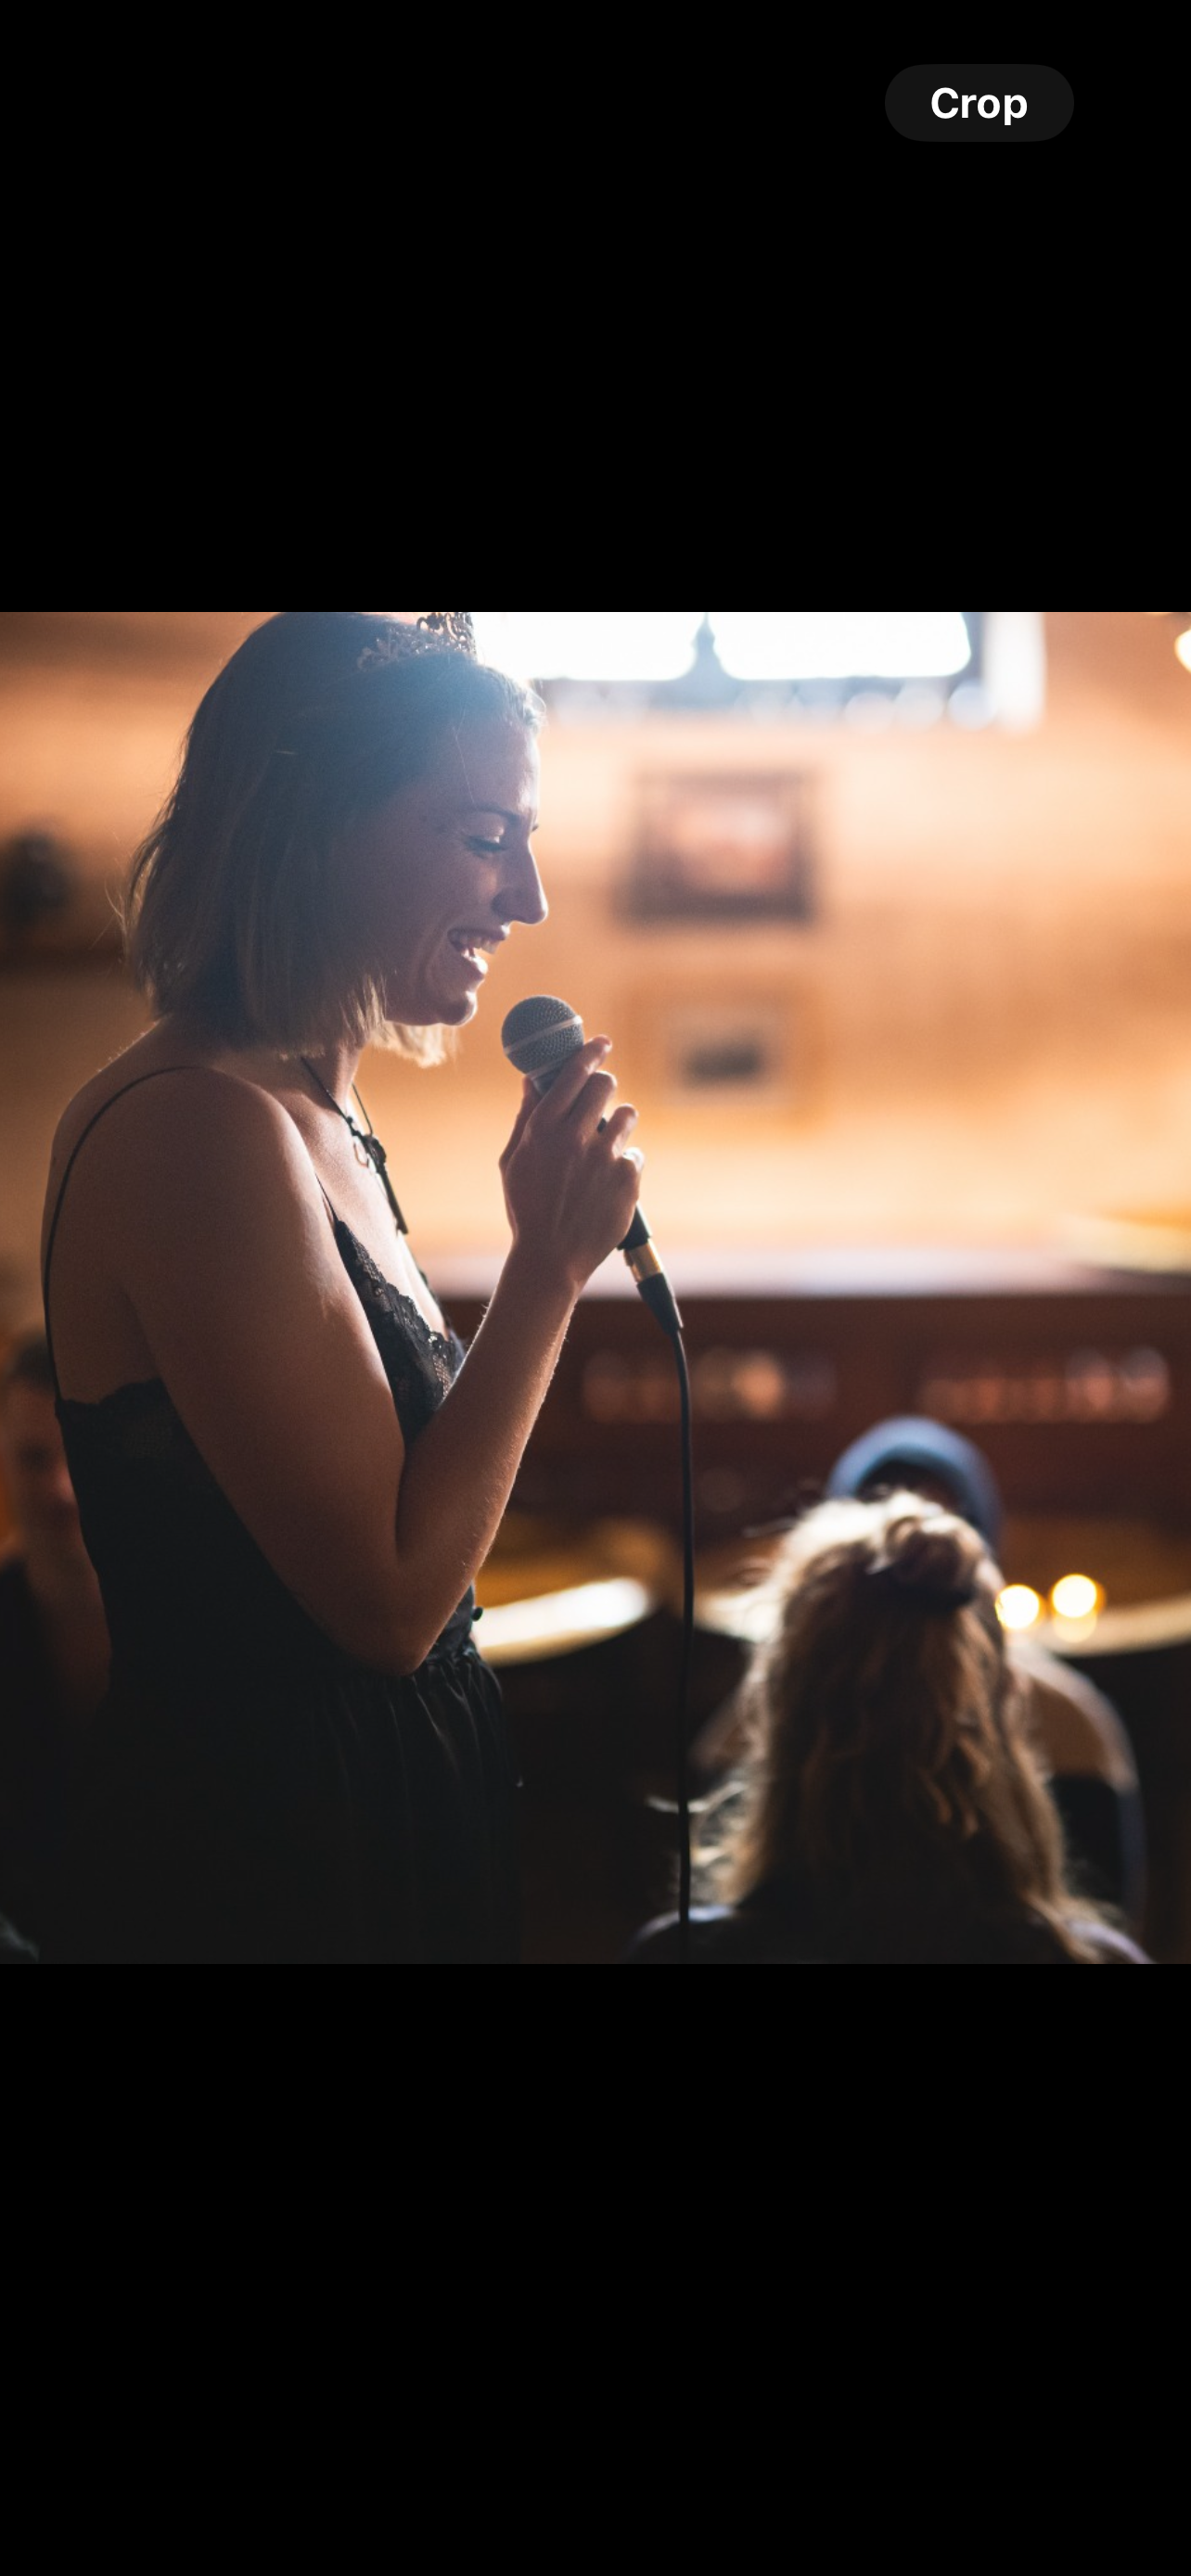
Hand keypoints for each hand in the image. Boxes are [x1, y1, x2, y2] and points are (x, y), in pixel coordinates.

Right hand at [499, 1036, 643, 1292]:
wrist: (551, 1257)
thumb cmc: (527, 1208)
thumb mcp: (513, 1160)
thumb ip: (526, 1117)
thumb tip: (533, 1079)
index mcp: (542, 1128)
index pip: (572, 1072)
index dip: (590, 1052)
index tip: (602, 1042)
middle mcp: (574, 1137)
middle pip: (604, 1085)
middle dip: (605, 1085)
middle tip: (603, 1095)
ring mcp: (603, 1157)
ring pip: (627, 1115)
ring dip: (620, 1124)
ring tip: (607, 1145)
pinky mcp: (627, 1179)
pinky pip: (635, 1155)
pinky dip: (625, 1166)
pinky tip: (608, 1185)